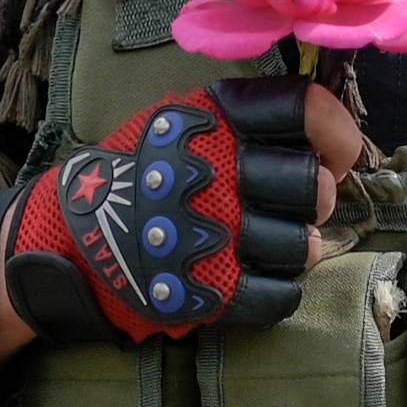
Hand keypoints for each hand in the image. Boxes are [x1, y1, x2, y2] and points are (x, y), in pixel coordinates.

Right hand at [0, 74, 340, 345]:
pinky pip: (282, 295)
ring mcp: (215, 234)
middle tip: (292, 205)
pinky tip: (252, 277)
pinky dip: (276, 291)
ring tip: (262, 242)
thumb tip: (327, 130)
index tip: (335, 154)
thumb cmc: (140, 177)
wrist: (69, 240)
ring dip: (292, 248)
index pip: (306, 111)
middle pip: (313, 185)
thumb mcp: (183, 122)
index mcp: (214, 121)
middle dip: (313, 198)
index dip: (337, 134)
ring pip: (304, 245)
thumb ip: (247, 120)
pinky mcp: (211, 291)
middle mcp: (217, 172)